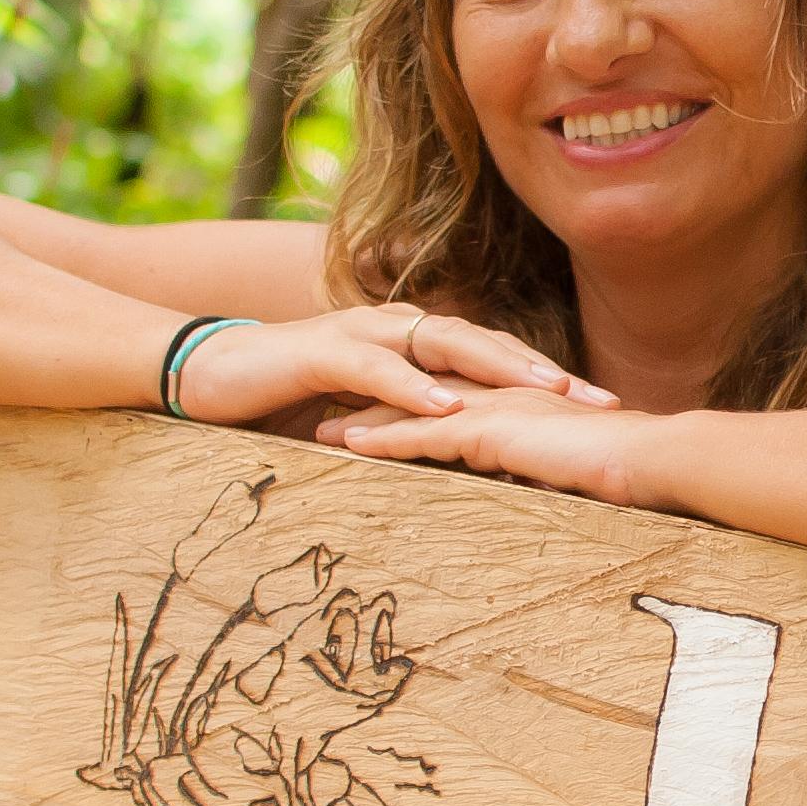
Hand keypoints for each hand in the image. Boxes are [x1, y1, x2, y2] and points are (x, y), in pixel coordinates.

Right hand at [169, 303, 614, 427]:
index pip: (492, 360)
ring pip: (443, 346)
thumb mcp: (366, 423)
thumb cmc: (287, 403)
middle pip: (486, 346)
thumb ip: (413, 435)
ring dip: (497, 369)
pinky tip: (447, 408)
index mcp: (412, 348)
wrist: (204, 376)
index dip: (547, 382)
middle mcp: (396, 332)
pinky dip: (413, 387)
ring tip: (546, 395)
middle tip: (600, 401)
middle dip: (545, 373)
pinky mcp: (319, 351)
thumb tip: (469, 473)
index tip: (602, 411)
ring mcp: (360, 335)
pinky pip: (375, 367)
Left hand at [314, 380, 676, 507]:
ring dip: (366, 420)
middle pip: (421, 395)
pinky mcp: (491, 430)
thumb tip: (542, 494)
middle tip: (330, 412)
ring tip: (321, 431)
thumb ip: (550, 474)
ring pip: (414, 410)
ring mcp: (494, 408)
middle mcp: (501, 396)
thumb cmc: (629, 470)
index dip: (413, 404)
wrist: (650, 457)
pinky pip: (425, 434)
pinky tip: (351, 447)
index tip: (376, 411)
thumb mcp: (577, 471)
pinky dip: (385, 439)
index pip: (453, 398)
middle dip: (376, 402)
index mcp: (520, 404)